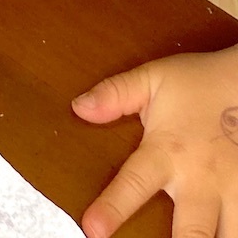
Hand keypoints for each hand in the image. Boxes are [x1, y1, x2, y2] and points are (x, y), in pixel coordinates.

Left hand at [72, 43, 237, 237]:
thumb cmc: (200, 82)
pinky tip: (226, 236)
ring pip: (230, 237)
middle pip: (191, 233)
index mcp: (167, 153)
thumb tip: (79, 107)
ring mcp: (235, 192)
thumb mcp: (152, 79)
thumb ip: (115, 94)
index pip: (134, 185)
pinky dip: (236, 232)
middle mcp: (201, 180)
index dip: (112, 209)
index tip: (93, 230)